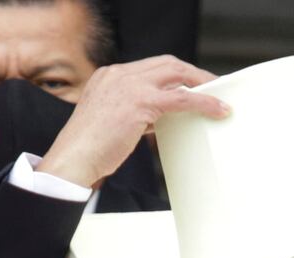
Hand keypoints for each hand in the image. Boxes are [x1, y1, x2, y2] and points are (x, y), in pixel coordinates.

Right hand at [38, 56, 228, 187]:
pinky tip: (217, 109)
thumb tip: (159, 118)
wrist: (73, 159)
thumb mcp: (111, 121)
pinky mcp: (140, 102)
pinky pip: (181, 98)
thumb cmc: (89, 148)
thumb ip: (134, 113)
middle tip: (212, 86)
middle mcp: (119, 74)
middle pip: (167, 63)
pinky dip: (204, 102)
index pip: (151, 66)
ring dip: (202, 84)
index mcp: (109, 76)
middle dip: (193, 74)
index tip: (191, 83)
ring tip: (219, 98)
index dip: (175, 73)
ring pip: (177, 74)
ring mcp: (129, 85)